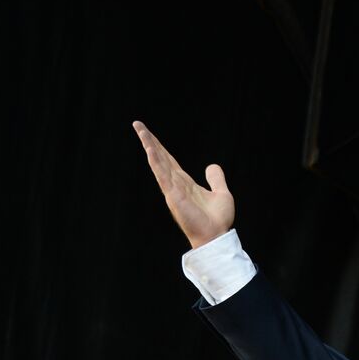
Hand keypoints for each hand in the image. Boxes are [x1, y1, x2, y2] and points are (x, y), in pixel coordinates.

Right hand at [133, 121, 234, 248]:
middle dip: (149, 140)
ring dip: (149, 145)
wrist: (216, 235)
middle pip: (160, 157)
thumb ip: (216, 179)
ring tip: (140, 130)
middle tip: (137, 124)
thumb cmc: (217, 220)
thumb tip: (211, 166)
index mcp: (184, 183)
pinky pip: (162, 175)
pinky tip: (150, 149)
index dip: (159, 146)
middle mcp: (175, 184)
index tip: (148, 133)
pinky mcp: (173, 195)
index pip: (169, 160)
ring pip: (158, 162)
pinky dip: (156, 162)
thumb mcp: (221, 193)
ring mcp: (172, 189)